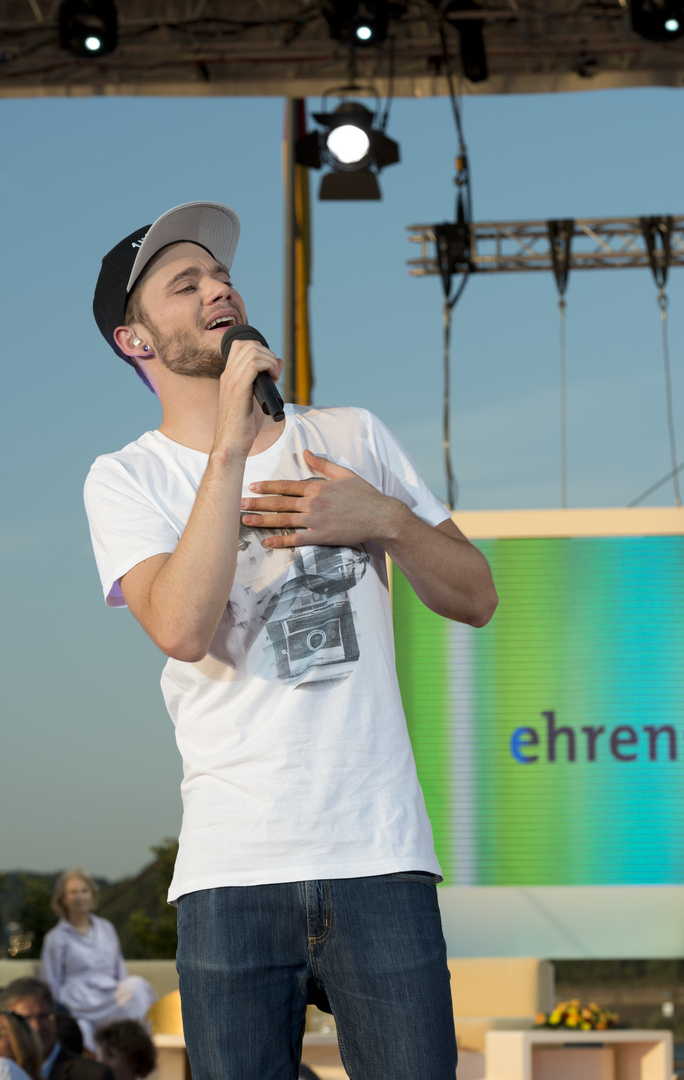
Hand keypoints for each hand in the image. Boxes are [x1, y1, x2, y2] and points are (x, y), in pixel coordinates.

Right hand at [214, 338, 282, 456]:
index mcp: (229, 376)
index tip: (269, 369)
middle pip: (248, 344)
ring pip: (252, 351)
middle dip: (268, 353)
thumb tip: (278, 364)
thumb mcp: (254, 399)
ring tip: (274, 377)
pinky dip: (268, 366)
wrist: (231, 445)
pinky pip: (253, 364)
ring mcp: (231, 381)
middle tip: (274, 373)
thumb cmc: (243, 427)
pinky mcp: (237, 390)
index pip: (241, 345)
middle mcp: (228, 375)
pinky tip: (273, 379)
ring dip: (270, 360)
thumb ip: (264, 381)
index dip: (260, 350)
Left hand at [240, 449, 397, 547]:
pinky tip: (268, 543)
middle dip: (257, 504)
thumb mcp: (344, 474)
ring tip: (246, 521)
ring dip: (263, 521)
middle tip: (239, 505)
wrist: (380, 516)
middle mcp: (313, 502)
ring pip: (284, 520)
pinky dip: (281, 541)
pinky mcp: (321, 536)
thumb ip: (322, 464)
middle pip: (279, 503)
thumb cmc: (365, 495)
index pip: (286, 486)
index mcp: (317, 486)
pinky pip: (297, 539)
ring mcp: (316, 520)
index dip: (267, 487)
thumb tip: (305, 452)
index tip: (252, 487)